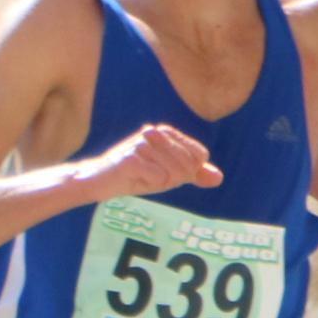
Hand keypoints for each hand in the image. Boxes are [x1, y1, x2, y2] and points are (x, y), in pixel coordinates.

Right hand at [76, 121, 219, 201]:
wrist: (99, 180)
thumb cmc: (135, 175)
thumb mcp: (168, 175)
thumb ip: (193, 174)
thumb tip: (219, 177)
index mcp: (166, 132)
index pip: (199, 155)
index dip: (188, 172)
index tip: (167, 173)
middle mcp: (155, 133)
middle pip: (188, 165)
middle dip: (175, 179)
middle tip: (153, 177)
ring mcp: (142, 144)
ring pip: (173, 174)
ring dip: (159, 183)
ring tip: (141, 177)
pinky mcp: (131, 158)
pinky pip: (158, 179)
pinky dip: (150, 185)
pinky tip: (134, 179)